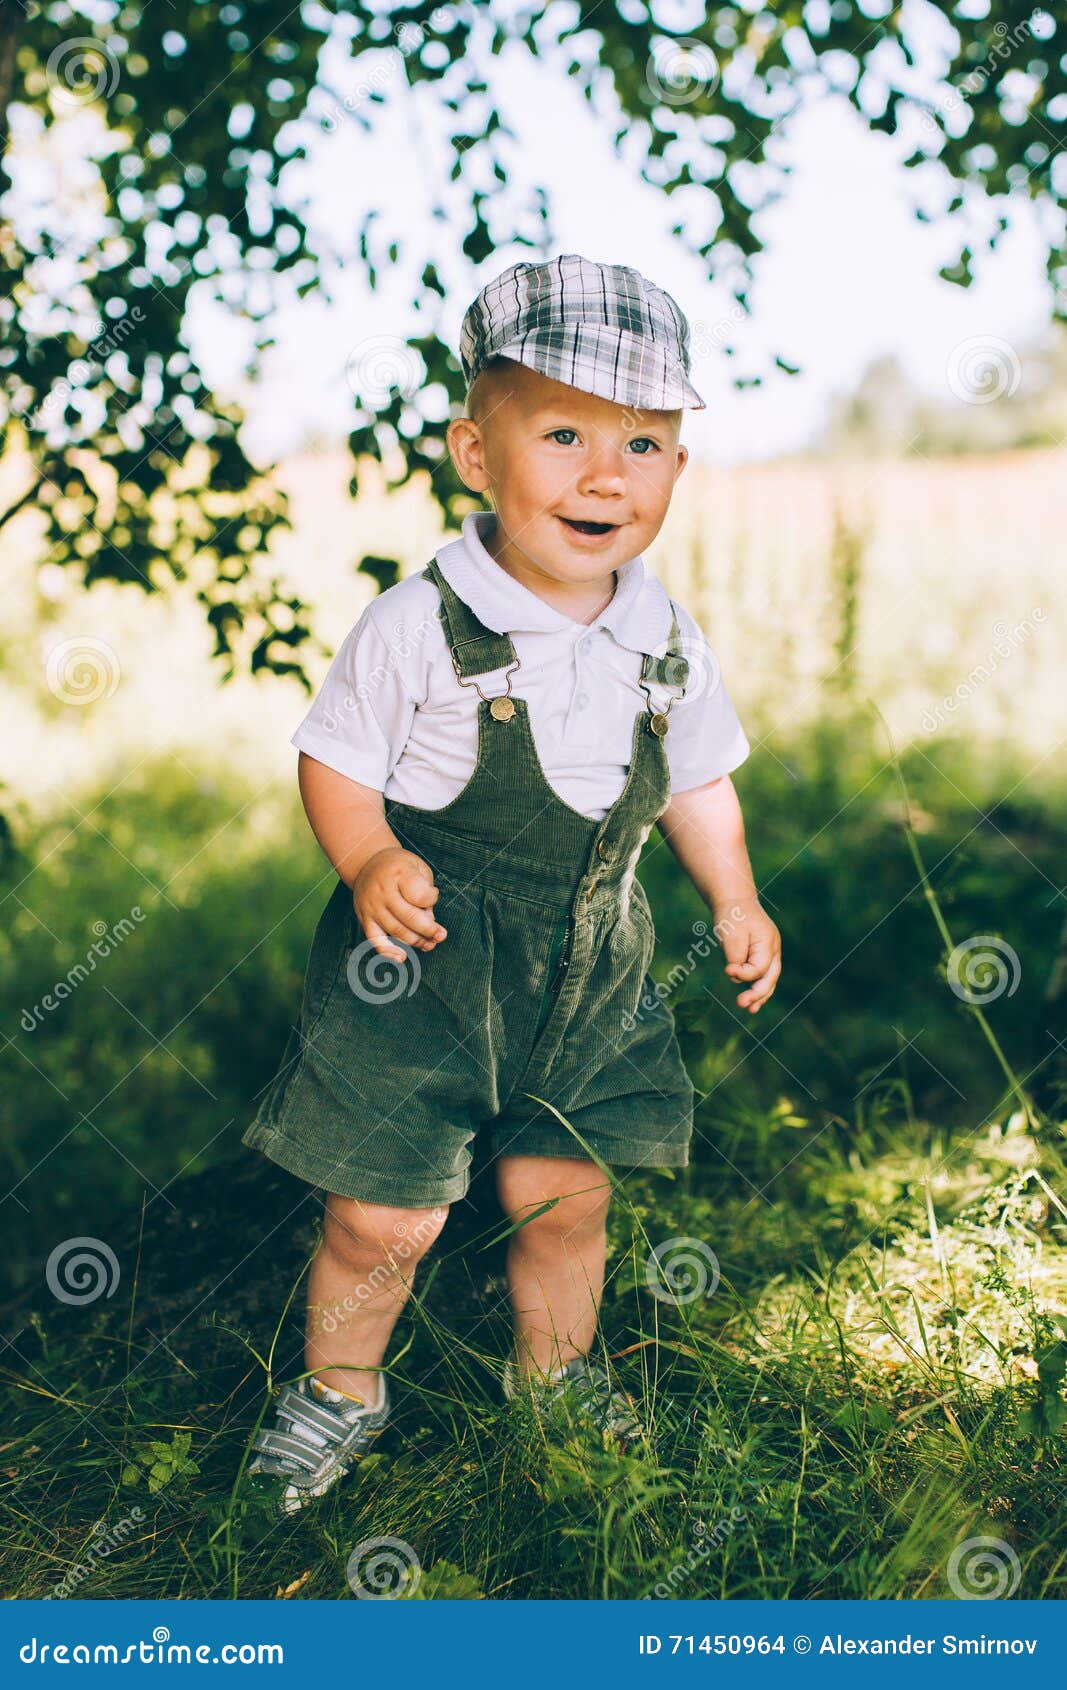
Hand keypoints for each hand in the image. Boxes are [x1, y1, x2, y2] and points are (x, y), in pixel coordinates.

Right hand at [352, 847, 446, 962]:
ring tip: (429, 944)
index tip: (433, 895)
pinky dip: (388, 951)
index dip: (431, 899)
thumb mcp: (418, 868)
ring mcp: (372, 906)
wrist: (367, 863)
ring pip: (396, 931)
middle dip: (429, 930)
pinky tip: (402, 957)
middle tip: (441, 935)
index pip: (420, 895)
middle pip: (409, 917)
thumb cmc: (399, 867)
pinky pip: (375, 940)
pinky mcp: (364, 918)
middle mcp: (383, 891)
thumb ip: (426, 892)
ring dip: (416, 941)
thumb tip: (429, 922)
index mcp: (399, 874)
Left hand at [714, 897, 780, 1013]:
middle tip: (742, 1004)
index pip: (759, 968)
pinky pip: (763, 976)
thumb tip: (736, 976)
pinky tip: (752, 1002)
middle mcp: (773, 949)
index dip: (743, 974)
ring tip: (750, 1009)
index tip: (727, 970)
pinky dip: (758, 988)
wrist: (735, 901)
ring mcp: (771, 953)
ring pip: (769, 979)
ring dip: (760, 995)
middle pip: (770, 977)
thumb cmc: (732, 916)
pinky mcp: (762, 956)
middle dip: (757, 993)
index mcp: (768, 942)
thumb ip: (735, 957)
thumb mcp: (731, 934)